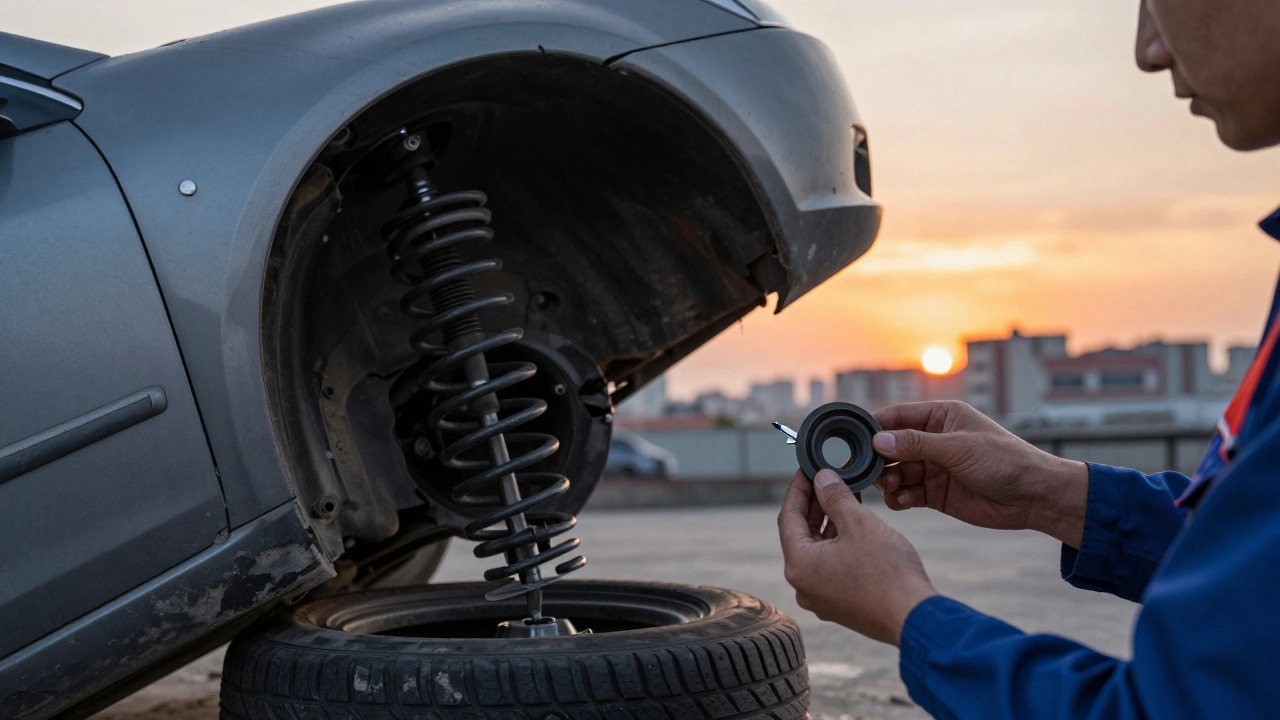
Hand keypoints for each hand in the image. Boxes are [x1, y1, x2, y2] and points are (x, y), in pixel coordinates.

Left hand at [778, 468, 936, 645]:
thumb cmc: (888, 572)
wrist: (914, 618)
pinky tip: (854, 524)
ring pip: (818, 550)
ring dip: (829, 522)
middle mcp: (803, 585)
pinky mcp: (839, 603)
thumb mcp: (859, 524)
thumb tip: (821, 478)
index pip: (788, 517)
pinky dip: (839, 543)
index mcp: (799, 566)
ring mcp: (820, 597)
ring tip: (844, 495)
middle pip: (802, 534)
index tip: (806, 469)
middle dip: (815, 504)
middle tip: (827, 478)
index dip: (798, 489)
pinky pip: (831, 565)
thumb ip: (835, 497)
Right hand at [872, 401, 1089, 547]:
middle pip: (891, 447)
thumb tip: (878, 440)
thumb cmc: (1004, 461)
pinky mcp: (936, 493)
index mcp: (940, 417)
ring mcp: (933, 468)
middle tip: (868, 472)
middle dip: (878, 460)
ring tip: (890, 488)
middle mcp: (933, 440)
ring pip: (896, 472)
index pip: (897, 417)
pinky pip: (907, 493)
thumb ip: (916, 444)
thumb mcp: (958, 448)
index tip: (853, 441)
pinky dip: (900, 498)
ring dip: (888, 480)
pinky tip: (902, 501)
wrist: (1034, 497)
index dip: (874, 428)